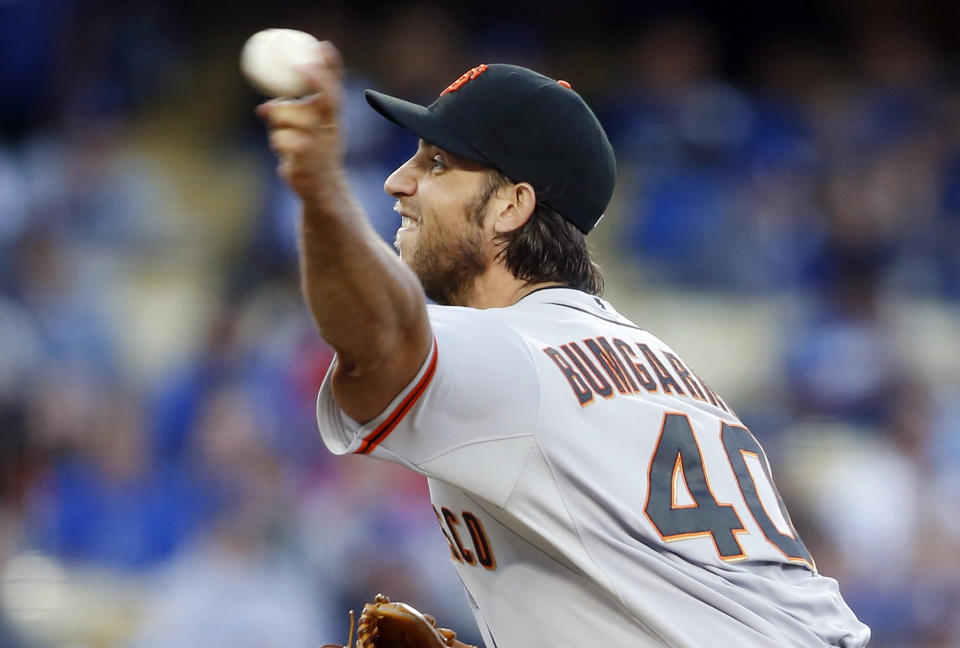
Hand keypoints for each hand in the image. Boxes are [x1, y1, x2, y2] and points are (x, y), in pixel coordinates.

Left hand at [256, 40, 346, 207]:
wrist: (321, 189)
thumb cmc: (311, 153)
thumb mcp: (305, 128)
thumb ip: (286, 112)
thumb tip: (264, 107)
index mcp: (333, 116)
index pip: (336, 85)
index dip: (331, 65)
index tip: (323, 45)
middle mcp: (332, 126)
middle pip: (326, 96)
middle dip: (316, 77)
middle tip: (301, 65)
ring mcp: (321, 141)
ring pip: (290, 116)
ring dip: (279, 123)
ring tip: (284, 138)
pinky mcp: (307, 156)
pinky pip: (281, 138)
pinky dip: (277, 142)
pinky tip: (285, 154)